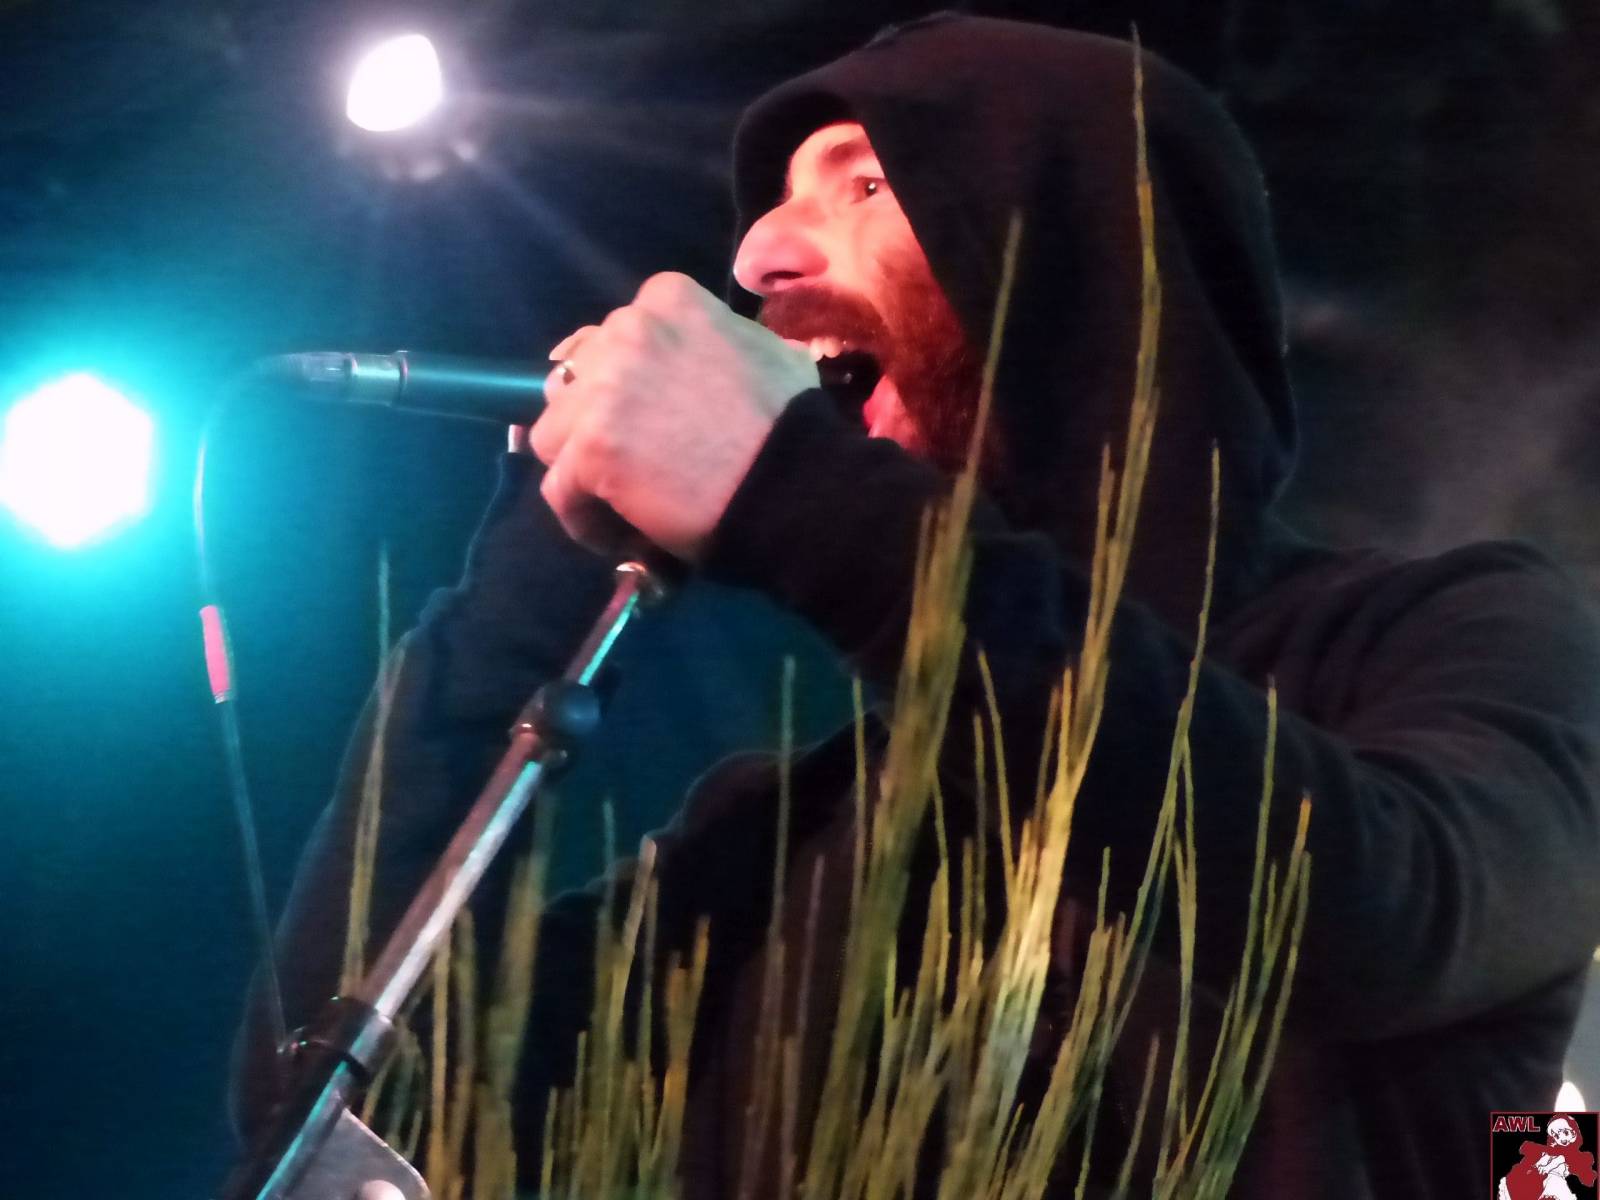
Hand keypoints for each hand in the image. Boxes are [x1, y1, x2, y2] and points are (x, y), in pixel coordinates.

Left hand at [531, 272, 818, 560]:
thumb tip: (703, 352)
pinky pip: (559, 489)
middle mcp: (627, 331)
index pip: (610, 340)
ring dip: (581, 470)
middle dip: (592, 422)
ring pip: (554, 434)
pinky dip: (582, 518)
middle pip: (574, 382)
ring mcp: (604, 390)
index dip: (620, 386)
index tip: (643, 421)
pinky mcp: (592, 448)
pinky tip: (614, 535)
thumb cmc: (792, 423)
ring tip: (617, 503)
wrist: (794, 488)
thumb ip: (721, 338)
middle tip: (627, 462)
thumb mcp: (769, 350)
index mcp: (667, 300)